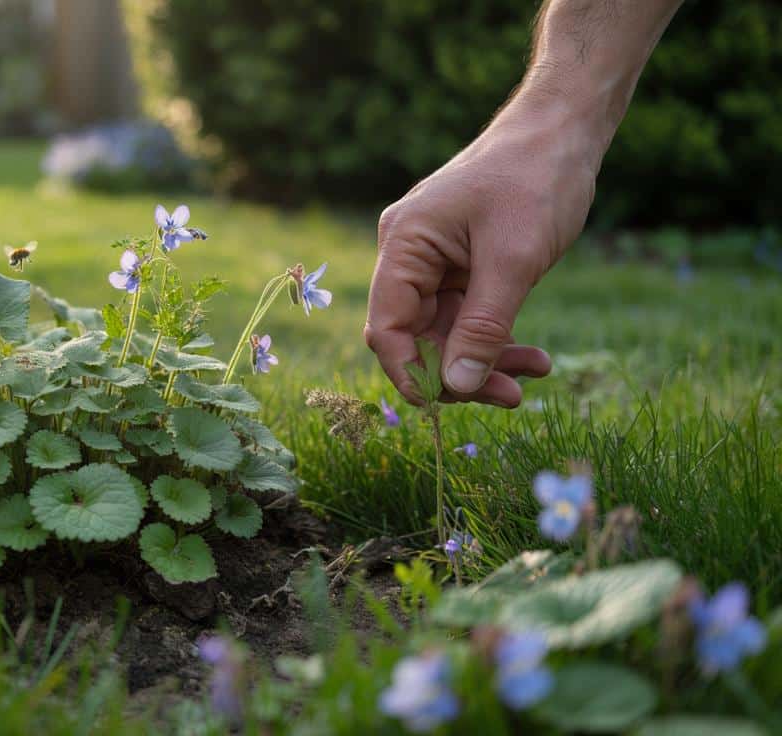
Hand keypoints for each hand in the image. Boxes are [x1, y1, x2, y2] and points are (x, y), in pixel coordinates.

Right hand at [364, 97, 600, 407]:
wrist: (564, 131)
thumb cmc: (535, 180)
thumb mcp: (514, 260)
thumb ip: (483, 327)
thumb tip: (458, 387)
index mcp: (404, 244)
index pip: (388, 327)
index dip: (411, 371)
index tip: (449, 403)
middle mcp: (409, 255)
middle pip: (416, 336)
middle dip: (459, 371)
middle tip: (512, 397)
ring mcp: (434, 262)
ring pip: (446, 333)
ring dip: (486, 360)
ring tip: (535, 374)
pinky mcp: (461, 266)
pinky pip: (468, 317)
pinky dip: (497, 338)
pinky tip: (534, 357)